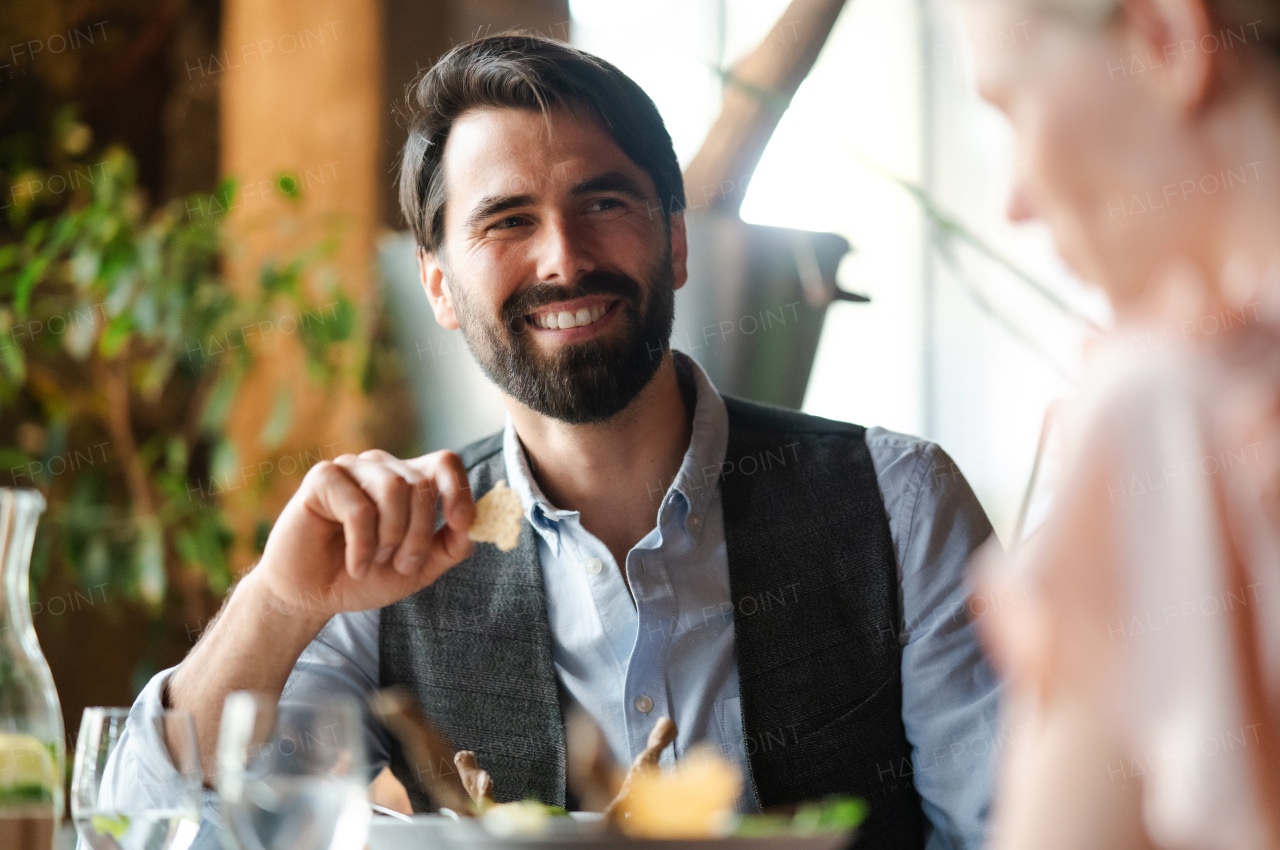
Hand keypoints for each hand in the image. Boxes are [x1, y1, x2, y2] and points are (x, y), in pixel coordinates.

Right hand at [254, 448, 475, 619]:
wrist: (313, 596)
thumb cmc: (366, 576)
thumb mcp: (419, 567)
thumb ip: (452, 545)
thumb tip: (475, 524)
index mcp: (409, 481)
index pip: (445, 464)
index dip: (459, 490)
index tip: (461, 523)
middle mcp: (382, 467)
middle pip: (422, 485)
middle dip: (418, 535)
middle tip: (400, 566)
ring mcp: (352, 468)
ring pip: (395, 488)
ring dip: (391, 538)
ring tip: (374, 563)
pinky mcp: (323, 478)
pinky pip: (359, 507)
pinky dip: (362, 545)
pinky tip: (354, 566)